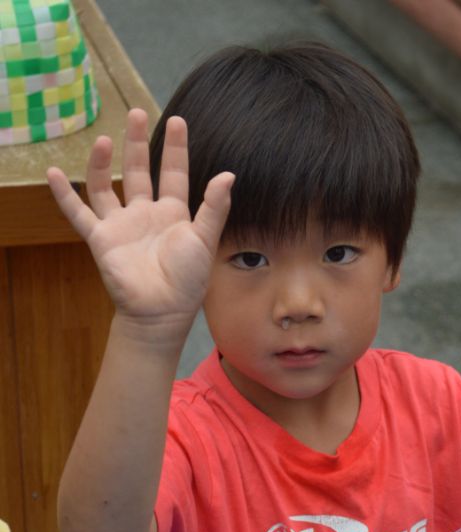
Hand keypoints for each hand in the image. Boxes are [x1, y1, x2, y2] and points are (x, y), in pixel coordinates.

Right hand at [47, 108, 234, 342]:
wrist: (161, 312)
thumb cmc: (188, 281)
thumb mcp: (205, 240)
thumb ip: (214, 208)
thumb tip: (228, 174)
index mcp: (174, 214)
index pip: (173, 173)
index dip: (175, 148)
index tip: (177, 121)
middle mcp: (145, 215)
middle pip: (138, 171)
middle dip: (137, 143)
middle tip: (137, 114)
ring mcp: (121, 226)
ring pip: (106, 187)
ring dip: (101, 163)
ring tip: (102, 139)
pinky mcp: (101, 239)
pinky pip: (79, 213)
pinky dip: (65, 195)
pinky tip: (54, 174)